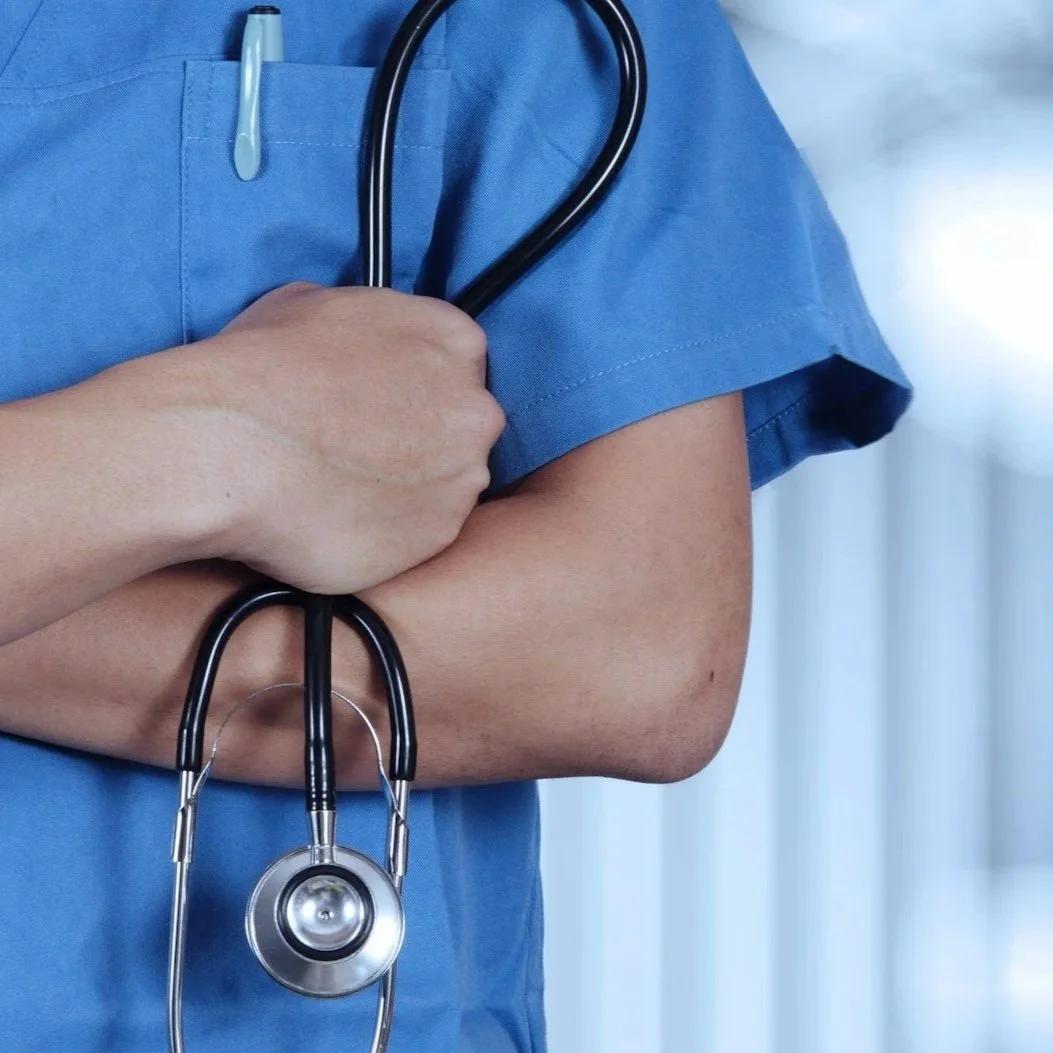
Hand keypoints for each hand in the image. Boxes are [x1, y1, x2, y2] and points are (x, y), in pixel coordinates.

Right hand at [139, 282, 504, 592]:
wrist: (224, 450)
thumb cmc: (256, 372)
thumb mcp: (310, 305)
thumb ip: (365, 325)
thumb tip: (358, 342)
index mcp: (454, 340)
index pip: (461, 366)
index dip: (418, 390)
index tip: (385, 408)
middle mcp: (474, 409)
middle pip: (463, 428)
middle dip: (422, 441)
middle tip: (360, 452)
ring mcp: (462, 477)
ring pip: (448, 486)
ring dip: (408, 491)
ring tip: (341, 491)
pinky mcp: (437, 536)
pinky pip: (422, 536)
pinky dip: (390, 534)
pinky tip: (339, 520)